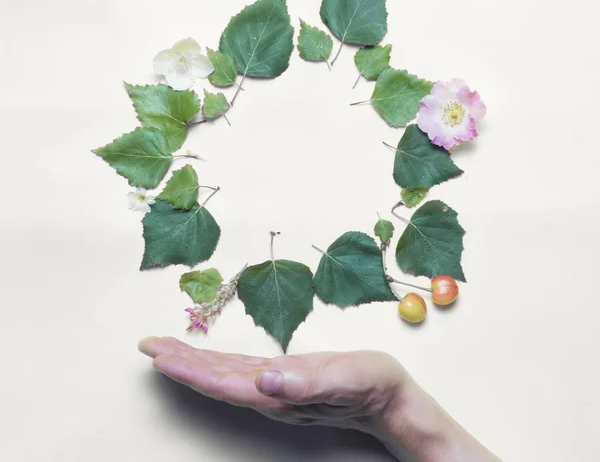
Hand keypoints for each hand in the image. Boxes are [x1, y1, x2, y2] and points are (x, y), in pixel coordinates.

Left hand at [139, 337, 407, 433]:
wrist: (389, 401)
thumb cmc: (372, 385)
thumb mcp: (347, 377)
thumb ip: (307, 382)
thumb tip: (265, 379)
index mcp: (278, 393)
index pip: (222, 382)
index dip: (188, 369)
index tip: (158, 354)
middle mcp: (270, 395)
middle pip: (214, 380)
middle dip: (180, 363)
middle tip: (149, 345)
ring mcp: (276, 390)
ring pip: (224, 377)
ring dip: (194, 363)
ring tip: (169, 349)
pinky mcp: (285, 382)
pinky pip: (240, 373)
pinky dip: (218, 364)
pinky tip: (209, 360)